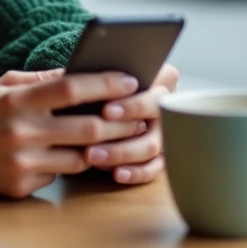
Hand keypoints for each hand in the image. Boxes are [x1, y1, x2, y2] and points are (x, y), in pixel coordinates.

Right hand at [0, 68, 146, 197]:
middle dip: (119, 123)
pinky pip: (60, 176)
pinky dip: (69, 165)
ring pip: (80, 158)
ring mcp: (22, 163)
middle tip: (139, 116)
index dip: (105, 84)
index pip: (71, 89)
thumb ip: (40, 79)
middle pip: (87, 129)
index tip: (129, 80)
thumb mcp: (4, 86)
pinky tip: (75, 155)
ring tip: (116, 137)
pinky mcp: (21, 186)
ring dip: (100, 148)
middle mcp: (21, 132)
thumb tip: (79, 71)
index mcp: (18, 101)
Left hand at [84, 63, 179, 184]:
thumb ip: (102, 77)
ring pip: (151, 146)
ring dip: (122, 152)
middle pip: (153, 123)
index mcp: (160, 79)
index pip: (152, 92)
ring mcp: (165, 131)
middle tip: (95, 135)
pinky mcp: (160, 155)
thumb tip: (80, 85)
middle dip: (124, 129)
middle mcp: (166, 105)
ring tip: (93, 156)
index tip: (106, 111)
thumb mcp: (103, 73)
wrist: (107, 100)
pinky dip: (136, 172)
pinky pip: (154, 168)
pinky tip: (117, 174)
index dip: (132, 104)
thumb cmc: (104, 84)